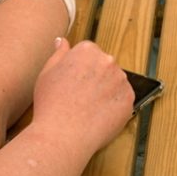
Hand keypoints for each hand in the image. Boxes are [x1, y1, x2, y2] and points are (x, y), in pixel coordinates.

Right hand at [31, 38, 132, 154]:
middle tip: (79, 97)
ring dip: (106, 91)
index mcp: (88, 50)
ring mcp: (121, 80)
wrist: (63, 134)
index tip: (72, 83)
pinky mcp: (129, 99)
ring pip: (114, 82)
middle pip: (104, 66)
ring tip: (87, 108)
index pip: (89, 53)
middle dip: (95, 78)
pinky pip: (122, 100)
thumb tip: (62, 41)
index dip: (79, 70)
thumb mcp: (47, 73)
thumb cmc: (51, 104)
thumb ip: (59, 54)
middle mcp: (108, 61)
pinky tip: (98, 116)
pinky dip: (113, 107)